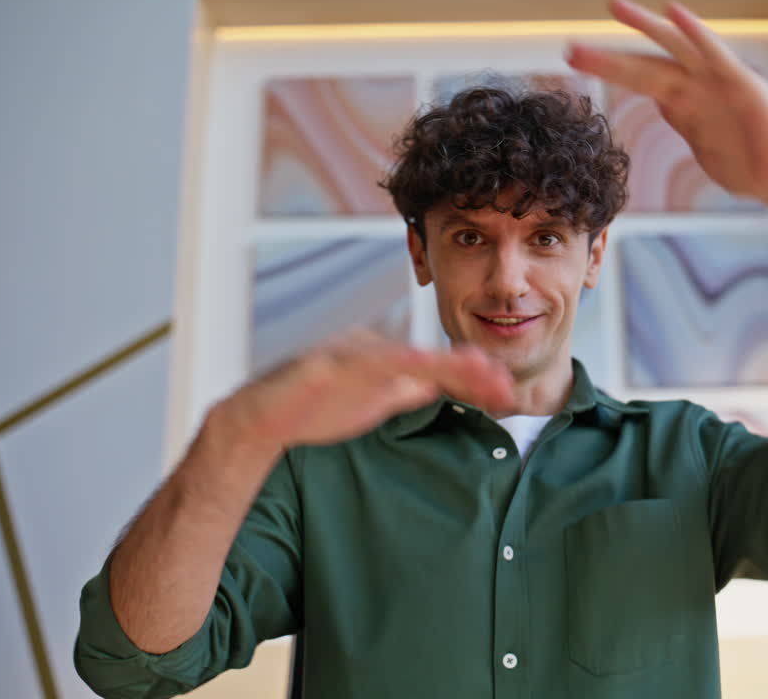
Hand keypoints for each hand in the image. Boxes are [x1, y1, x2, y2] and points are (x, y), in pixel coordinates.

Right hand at [216, 328, 515, 447]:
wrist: (258, 419)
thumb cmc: (311, 410)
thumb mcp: (369, 402)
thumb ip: (401, 390)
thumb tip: (434, 385)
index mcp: (383, 356)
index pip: (436, 367)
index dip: (473, 379)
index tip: (506, 393)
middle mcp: (372, 347)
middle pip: (431, 359)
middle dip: (473, 374)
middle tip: (509, 389)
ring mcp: (350, 353)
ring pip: (409, 358)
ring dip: (451, 368)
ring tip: (486, 376)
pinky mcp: (328, 364)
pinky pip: (369, 364)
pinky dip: (401, 366)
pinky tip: (426, 371)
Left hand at [565, 0, 767, 207]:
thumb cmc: (752, 166)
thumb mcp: (705, 145)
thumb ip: (685, 123)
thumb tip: (665, 105)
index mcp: (688, 101)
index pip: (640, 80)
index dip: (608, 70)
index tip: (573, 62)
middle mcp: (702, 86)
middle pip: (646, 66)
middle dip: (607, 58)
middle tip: (569, 49)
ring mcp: (722, 84)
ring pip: (676, 50)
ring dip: (645, 27)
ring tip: (615, 6)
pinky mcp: (745, 87)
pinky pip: (717, 55)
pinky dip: (696, 33)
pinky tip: (676, 13)